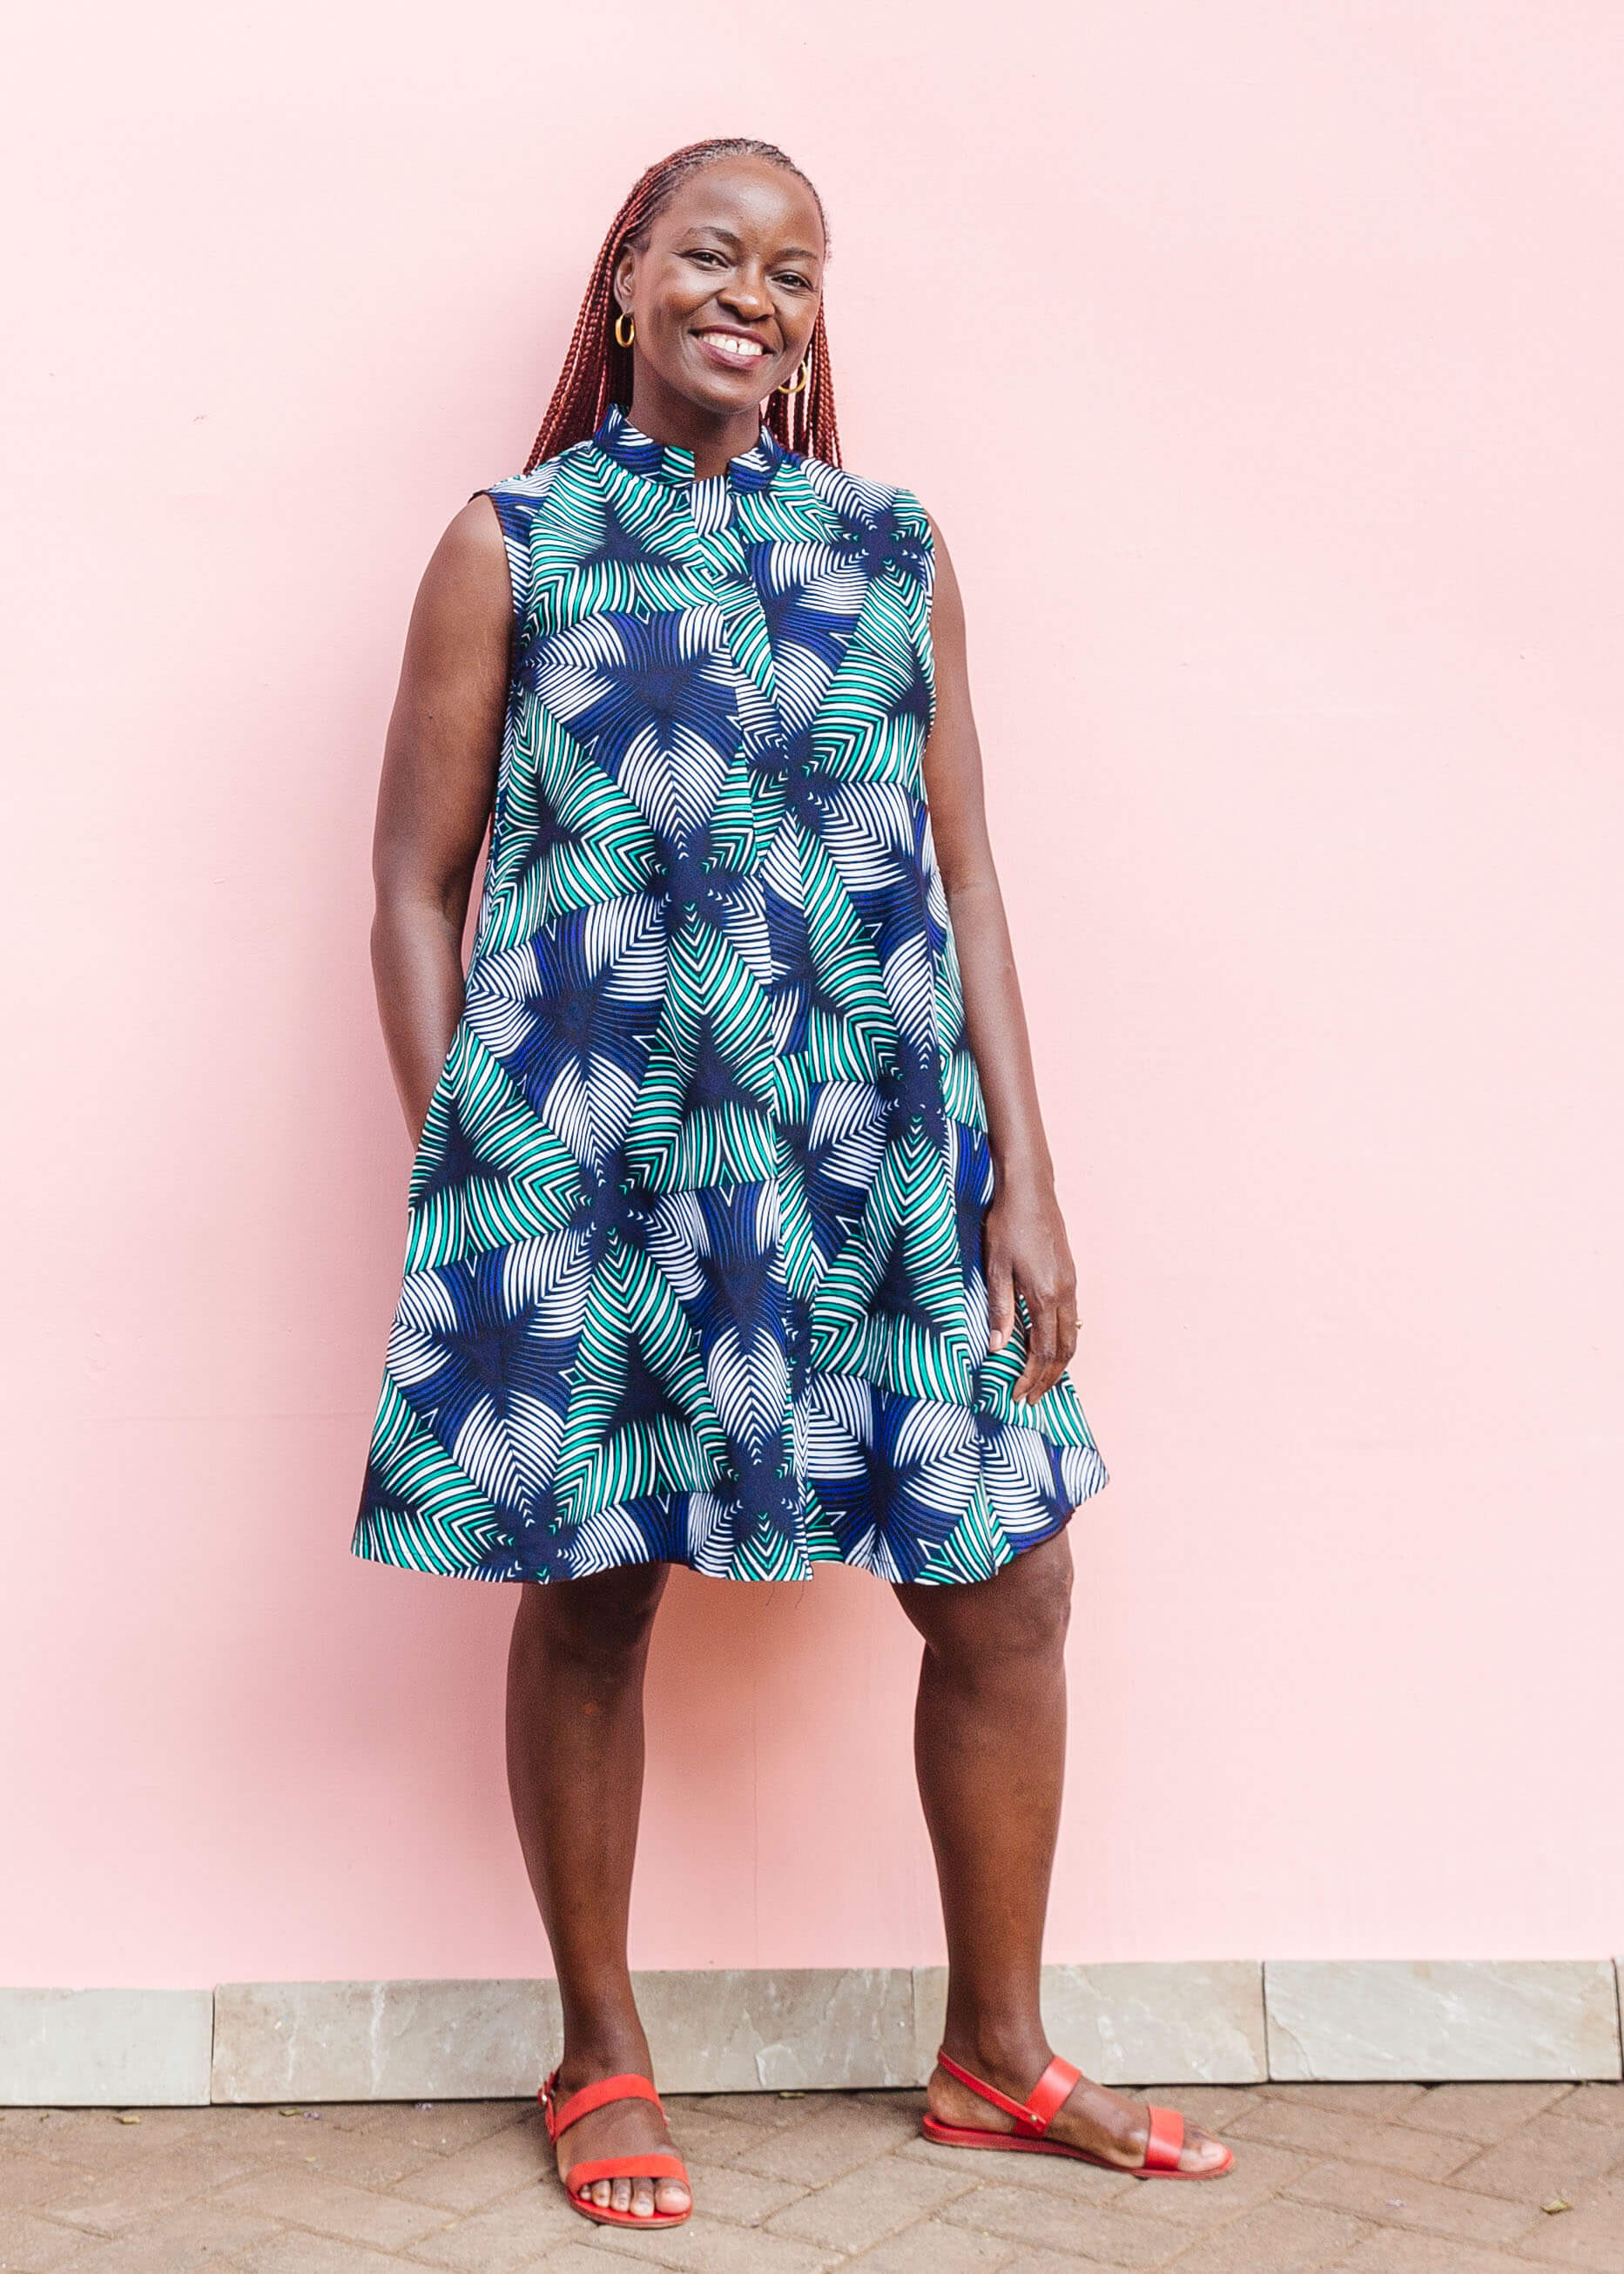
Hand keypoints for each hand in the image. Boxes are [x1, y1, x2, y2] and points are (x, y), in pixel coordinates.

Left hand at [982, 1172, 1079, 1404]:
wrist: (1030, 1190)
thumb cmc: (1007, 1224)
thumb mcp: (995, 1267)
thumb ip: (999, 1309)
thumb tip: (998, 1348)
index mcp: (1044, 1295)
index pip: (1042, 1351)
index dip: (1031, 1377)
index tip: (1019, 1396)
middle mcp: (1064, 1293)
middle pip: (1064, 1349)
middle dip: (1049, 1378)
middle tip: (1032, 1398)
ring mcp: (1071, 1283)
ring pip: (1071, 1334)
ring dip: (1058, 1361)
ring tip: (1041, 1379)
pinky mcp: (1069, 1274)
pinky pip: (1070, 1318)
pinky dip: (1061, 1340)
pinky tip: (1046, 1344)